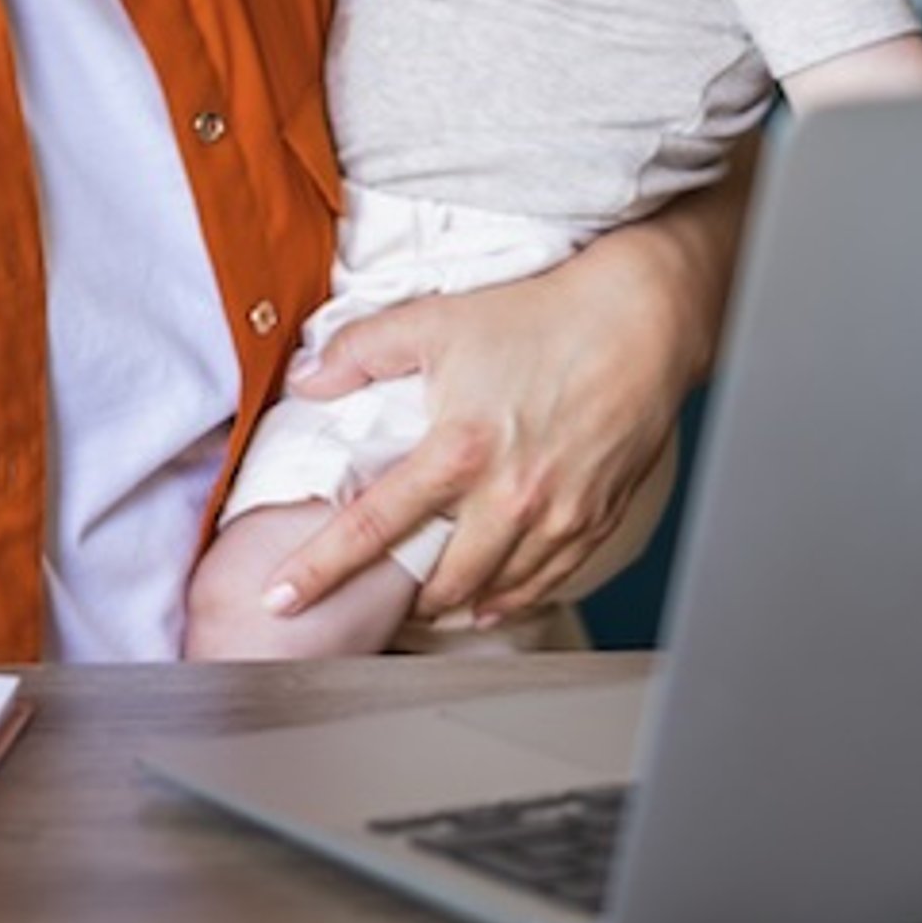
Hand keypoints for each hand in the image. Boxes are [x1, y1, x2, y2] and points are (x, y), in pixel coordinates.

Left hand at [265, 208, 725, 627]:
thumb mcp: (436, 320)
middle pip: (436, 580)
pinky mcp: (595, 521)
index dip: (320, 569)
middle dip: (394, 600)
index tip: (281, 600)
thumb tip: (306, 382)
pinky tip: (488, 601)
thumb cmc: (539, 316)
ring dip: (450, 604)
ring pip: (492, 592)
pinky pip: (546, 583)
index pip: (371, 526)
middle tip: (361, 604)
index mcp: (459, 452)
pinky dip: (510, 601)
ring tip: (420, 605)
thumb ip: (361, 351)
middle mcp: (508, 498)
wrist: (640, 321)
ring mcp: (556, 517)